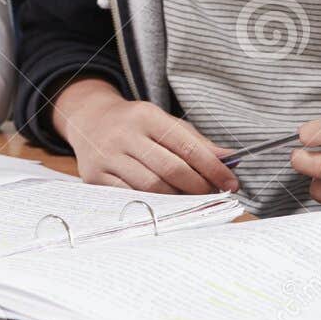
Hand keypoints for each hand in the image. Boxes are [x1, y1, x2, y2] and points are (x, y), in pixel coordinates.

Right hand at [52, 78, 238, 193]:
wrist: (88, 120)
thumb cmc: (135, 124)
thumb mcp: (164, 123)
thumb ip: (196, 141)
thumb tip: (230, 160)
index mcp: (146, 115)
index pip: (187, 146)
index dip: (213, 169)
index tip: (232, 184)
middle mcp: (124, 134)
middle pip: (171, 169)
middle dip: (198, 187)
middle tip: (213, 195)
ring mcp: (107, 156)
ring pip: (151, 187)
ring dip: (178, 199)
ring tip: (191, 200)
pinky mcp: (95, 176)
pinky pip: (130, 197)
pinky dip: (151, 204)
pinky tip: (164, 204)